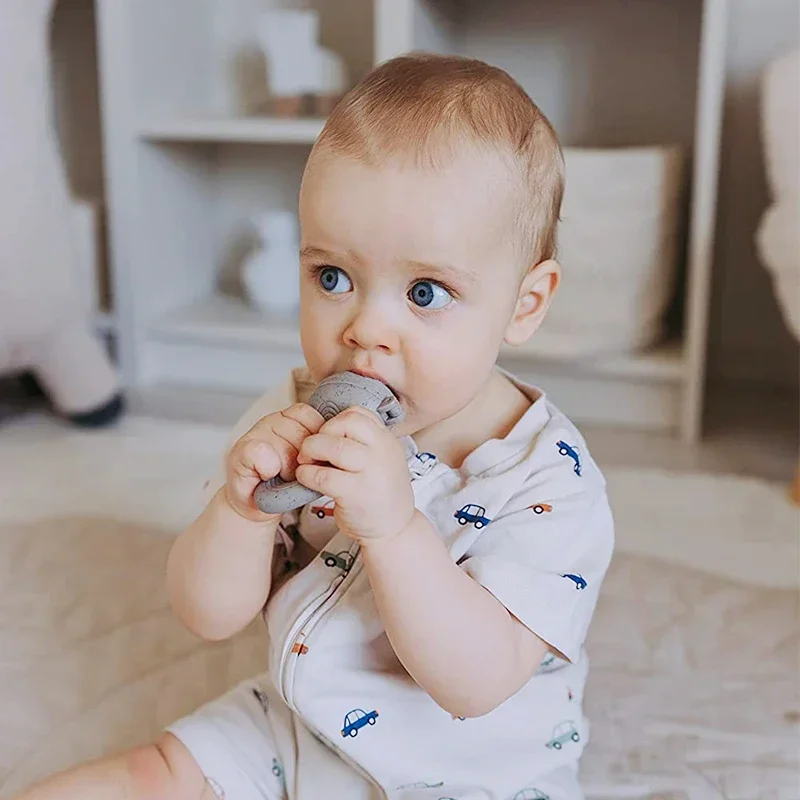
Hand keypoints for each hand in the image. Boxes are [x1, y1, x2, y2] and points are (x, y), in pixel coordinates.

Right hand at [225, 403, 324, 521]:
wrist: (256, 502)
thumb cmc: (284, 482)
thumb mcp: (309, 461)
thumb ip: (320, 446)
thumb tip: (341, 441)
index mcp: (291, 419)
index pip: (314, 418)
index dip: (317, 444)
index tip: (309, 461)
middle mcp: (272, 421)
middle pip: (303, 437)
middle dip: (303, 461)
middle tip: (293, 473)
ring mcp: (256, 432)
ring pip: (286, 448)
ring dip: (287, 469)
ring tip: (280, 476)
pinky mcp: (242, 449)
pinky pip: (263, 454)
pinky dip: (268, 470)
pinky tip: (266, 476)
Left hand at [295, 406, 414, 542]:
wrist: (395, 529)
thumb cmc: (381, 494)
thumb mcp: (382, 461)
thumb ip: (364, 443)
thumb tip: (327, 430)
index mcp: (386, 441)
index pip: (358, 413)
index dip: (335, 421)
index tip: (327, 436)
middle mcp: (382, 452)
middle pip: (345, 423)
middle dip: (321, 433)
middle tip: (312, 449)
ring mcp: (371, 472)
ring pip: (333, 446)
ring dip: (310, 451)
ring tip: (307, 463)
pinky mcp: (356, 493)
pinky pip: (323, 476)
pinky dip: (307, 474)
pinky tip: (306, 479)